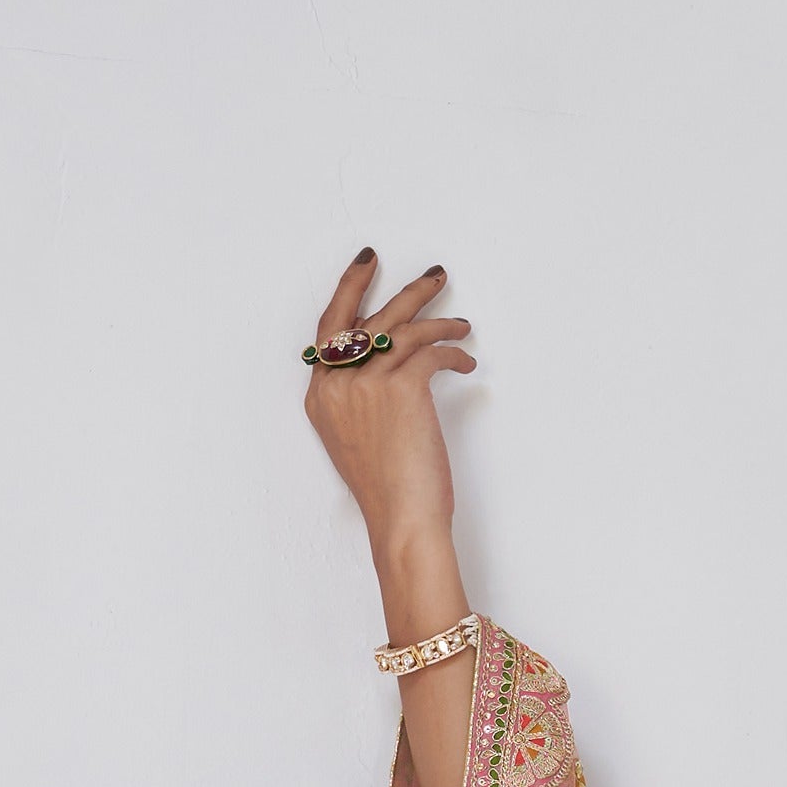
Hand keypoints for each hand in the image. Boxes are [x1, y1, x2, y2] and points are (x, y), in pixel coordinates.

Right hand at [303, 247, 473, 536]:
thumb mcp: (354, 439)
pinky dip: (453, 352)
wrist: (402, 519)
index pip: (329, 331)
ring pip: (403, 327)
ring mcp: (366, 383)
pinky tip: (466, 360)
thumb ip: (357, 398)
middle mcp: (337, 384)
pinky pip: (430, 351)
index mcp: (320, 396)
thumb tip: (386, 361)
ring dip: (439, 319)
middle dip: (399, 288)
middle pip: (364, 315)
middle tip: (431, 274)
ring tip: (461, 322)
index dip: (349, 292)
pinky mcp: (400, 388)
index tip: (367, 267)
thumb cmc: (388, 489)